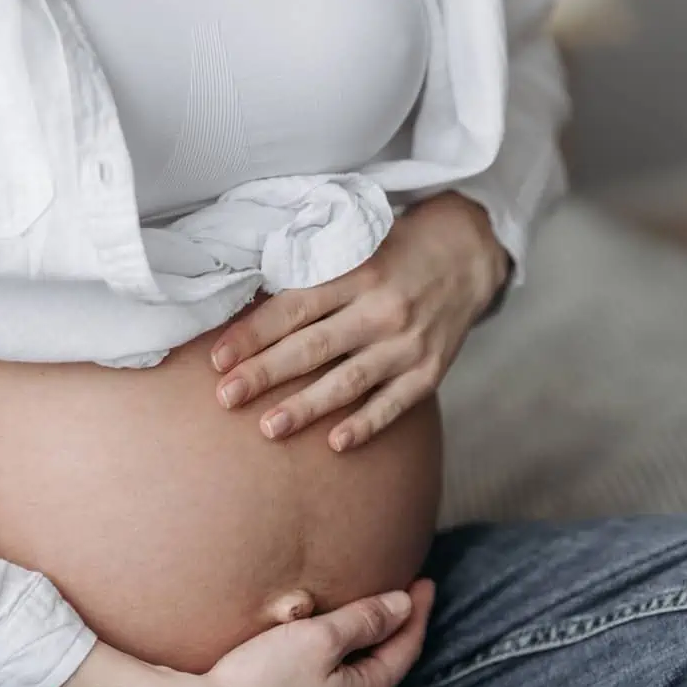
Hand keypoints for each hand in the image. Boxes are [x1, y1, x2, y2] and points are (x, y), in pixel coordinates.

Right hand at [199, 579, 435, 686]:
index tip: (424, 583)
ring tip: (368, 619)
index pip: (405, 649)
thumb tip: (402, 606)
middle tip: (404, 597)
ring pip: (356, 678)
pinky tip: (323, 650)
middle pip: (385, 666)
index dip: (417, 612)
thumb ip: (363, 621)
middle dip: (396, 630)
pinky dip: (339, 661)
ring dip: (366, 646)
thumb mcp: (319, 638)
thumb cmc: (261, 680)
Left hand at [211, 193, 509, 450]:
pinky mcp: (429, 371)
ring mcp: (407, 343)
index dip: (253, 333)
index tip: (218, 358)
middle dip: (266, 374)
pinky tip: (336, 443)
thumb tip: (246, 296)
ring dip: (307, 407)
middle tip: (226, 397)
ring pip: (349, 381)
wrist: (467, 254)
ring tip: (268, 428)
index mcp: (357, 271)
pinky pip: (394, 404)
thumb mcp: (356, 242)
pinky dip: (366, 424)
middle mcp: (382, 308)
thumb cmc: (394, 250)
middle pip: (314, 346)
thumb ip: (313, 268)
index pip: (295, 306)